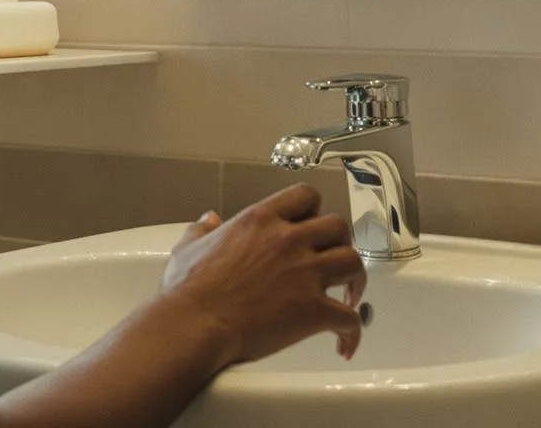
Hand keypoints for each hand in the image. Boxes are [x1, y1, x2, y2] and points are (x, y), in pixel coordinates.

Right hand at [160, 184, 366, 363]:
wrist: (192, 326)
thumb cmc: (186, 292)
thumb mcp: (188, 248)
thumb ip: (202, 230)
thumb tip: (207, 220)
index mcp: (261, 220)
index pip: (306, 196)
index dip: (314, 210)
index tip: (311, 227)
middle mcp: (288, 240)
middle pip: (338, 226)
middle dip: (340, 242)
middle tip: (332, 261)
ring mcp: (304, 274)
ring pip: (354, 263)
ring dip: (354, 279)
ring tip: (349, 295)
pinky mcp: (312, 310)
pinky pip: (350, 319)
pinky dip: (353, 332)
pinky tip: (345, 345)